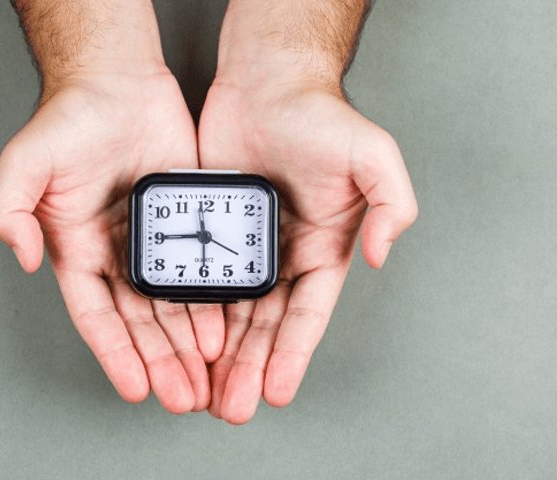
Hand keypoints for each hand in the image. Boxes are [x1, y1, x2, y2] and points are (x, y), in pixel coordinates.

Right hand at [0, 72, 224, 412]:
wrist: (118, 81)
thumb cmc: (69, 119)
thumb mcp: (25, 164)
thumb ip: (9, 211)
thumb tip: (19, 258)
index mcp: (78, 249)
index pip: (95, 315)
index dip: (114, 354)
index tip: (136, 389)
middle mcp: (116, 253)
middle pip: (140, 321)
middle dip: (160, 361)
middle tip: (183, 396)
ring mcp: (155, 239)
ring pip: (173, 303)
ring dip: (188, 343)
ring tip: (208, 377)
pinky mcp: (187, 220)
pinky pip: (201, 267)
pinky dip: (212, 301)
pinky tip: (226, 329)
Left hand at [198, 0, 416, 423]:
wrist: (267, 82)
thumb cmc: (320, 116)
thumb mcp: (372, 156)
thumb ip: (393, 204)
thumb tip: (384, 256)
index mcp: (323, 248)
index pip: (307, 314)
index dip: (293, 355)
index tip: (277, 392)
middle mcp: (284, 254)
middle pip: (265, 324)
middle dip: (250, 368)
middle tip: (232, 406)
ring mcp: (244, 244)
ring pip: (230, 311)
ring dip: (220, 354)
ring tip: (205, 390)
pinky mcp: (210, 228)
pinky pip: (199, 277)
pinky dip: (193, 312)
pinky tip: (182, 341)